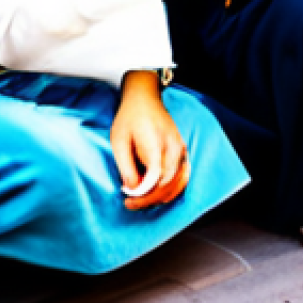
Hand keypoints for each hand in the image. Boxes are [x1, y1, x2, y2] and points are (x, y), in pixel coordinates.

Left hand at [111, 71, 189, 211]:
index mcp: (156, 142)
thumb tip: (132, 189)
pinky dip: (173, 189)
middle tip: (129, 203)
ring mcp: (181, 148)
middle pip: (167, 182)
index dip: (143, 192)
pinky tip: (159, 195)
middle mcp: (173, 146)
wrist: (145, 99)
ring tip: (142, 201)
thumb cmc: (129, 119)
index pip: (156, 175)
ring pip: (178, 181)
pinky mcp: (183, 150)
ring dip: (161, 196)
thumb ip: (126, 166)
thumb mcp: (119, 141)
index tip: (127, 198)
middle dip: (149, 198)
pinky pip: (183, 176)